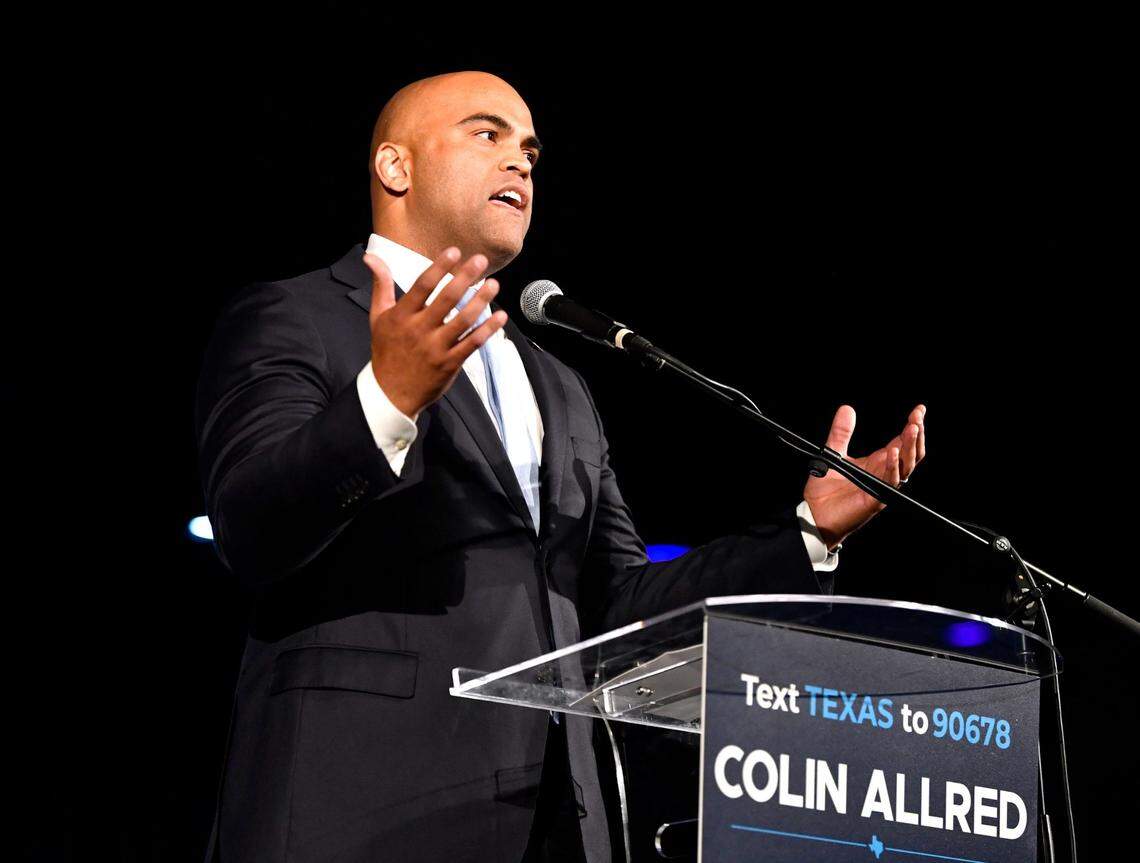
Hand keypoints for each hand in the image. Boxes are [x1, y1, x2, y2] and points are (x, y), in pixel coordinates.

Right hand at [364, 248, 507, 417]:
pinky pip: (472, 343)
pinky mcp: (450, 363)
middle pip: (446, 299)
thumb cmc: (386, 351)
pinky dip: (488, 329)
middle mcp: (419, 330)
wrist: (391, 393)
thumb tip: (371, 257)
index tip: (455, 251)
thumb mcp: (378, 317)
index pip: (422, 286)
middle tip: (481, 260)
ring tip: (493, 285)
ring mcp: (436, 348)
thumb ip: (381, 285)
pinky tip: (500, 316)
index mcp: (402, 316)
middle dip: (465, 277)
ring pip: (463, 320)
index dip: (439, 267)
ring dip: (481, 300)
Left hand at [803, 404, 926, 549]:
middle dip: (916, 433)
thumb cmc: (826, 489)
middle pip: (911, 452)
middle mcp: (885, 473)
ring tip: (912, 427)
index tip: (919, 409)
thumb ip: (841, 433)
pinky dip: (892, 466)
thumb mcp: (833, 453)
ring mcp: (883, 486)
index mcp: (879, 462)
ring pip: (906, 465)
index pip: (902, 441)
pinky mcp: (876, 499)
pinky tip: (892, 451)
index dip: (913, 425)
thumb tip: (847, 408)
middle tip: (918, 416)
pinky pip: (890, 481)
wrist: (815, 513)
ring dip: (910, 446)